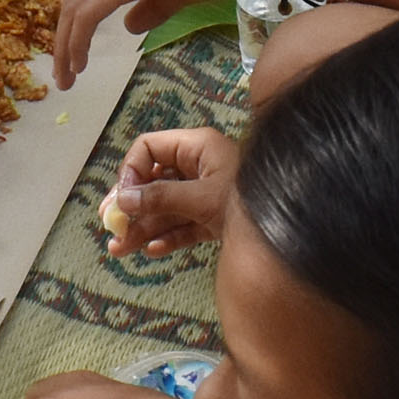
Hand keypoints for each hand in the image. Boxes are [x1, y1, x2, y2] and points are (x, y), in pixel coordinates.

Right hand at [101, 124, 239, 258]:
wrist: (287, 228)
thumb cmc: (244, 201)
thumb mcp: (200, 197)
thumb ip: (160, 198)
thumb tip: (121, 201)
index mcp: (195, 147)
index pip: (148, 149)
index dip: (130, 172)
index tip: (120, 199)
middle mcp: (197, 166)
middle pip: (152, 182)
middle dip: (131, 208)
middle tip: (111, 228)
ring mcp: (205, 192)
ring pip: (164, 208)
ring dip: (142, 228)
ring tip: (120, 250)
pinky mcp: (213, 217)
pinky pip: (182, 224)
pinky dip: (167, 236)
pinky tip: (152, 251)